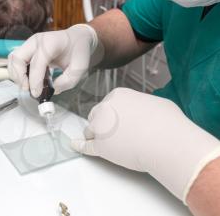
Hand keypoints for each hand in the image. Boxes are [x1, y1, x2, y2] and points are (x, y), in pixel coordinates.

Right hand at [8, 24, 97, 96]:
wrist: (76, 39)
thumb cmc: (78, 51)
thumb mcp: (80, 67)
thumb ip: (68, 80)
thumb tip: (53, 90)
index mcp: (52, 42)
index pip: (37, 62)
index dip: (34, 80)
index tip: (36, 93)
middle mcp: (37, 40)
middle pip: (18, 58)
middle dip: (20, 77)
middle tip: (28, 89)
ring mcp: (30, 43)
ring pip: (13, 59)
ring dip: (16, 75)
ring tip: (27, 86)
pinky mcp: (27, 48)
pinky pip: (15, 60)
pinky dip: (17, 72)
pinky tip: (27, 80)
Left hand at [71, 88, 219, 202]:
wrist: (167, 142)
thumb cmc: (167, 122)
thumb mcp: (154, 103)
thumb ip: (140, 105)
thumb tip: (142, 110)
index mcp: (117, 95)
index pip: (107, 105)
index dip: (114, 115)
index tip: (121, 122)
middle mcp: (105, 108)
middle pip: (96, 116)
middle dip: (103, 124)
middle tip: (117, 134)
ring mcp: (100, 128)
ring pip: (91, 131)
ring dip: (97, 136)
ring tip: (113, 144)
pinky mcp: (100, 146)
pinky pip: (86, 146)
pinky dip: (80, 146)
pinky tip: (74, 145)